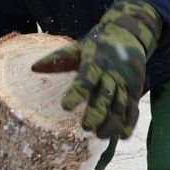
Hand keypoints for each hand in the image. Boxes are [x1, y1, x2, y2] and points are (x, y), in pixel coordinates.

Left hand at [31, 0, 162, 139]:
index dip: (77, 93)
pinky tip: (122, 135)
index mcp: (96, 62)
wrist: (129, 33)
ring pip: (121, 105)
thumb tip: (33, 68)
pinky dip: (130, 123)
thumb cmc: (98, 43)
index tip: (66, 107)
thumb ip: (57, 58)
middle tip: (86, 127)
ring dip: (113, 122)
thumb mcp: (78, 47)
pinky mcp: (136, 90)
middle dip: (97, 112)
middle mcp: (113, 73)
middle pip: (105, 95)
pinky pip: (134, 109)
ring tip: (101, 135)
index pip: (86, 79)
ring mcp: (127, 83)